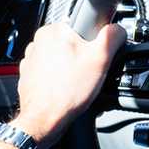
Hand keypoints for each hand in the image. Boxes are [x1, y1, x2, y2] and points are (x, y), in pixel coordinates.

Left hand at [9, 22, 126, 145]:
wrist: (44, 120)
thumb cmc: (67, 92)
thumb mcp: (101, 59)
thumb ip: (112, 37)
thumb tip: (118, 30)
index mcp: (53, 30)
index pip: (83, 28)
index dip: (94, 44)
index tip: (94, 59)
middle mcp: (39, 42)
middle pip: (73, 45)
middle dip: (83, 59)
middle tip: (87, 75)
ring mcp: (32, 59)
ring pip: (62, 60)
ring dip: (71, 70)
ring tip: (76, 84)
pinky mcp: (31, 76)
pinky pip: (52, 73)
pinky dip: (60, 80)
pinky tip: (66, 90)